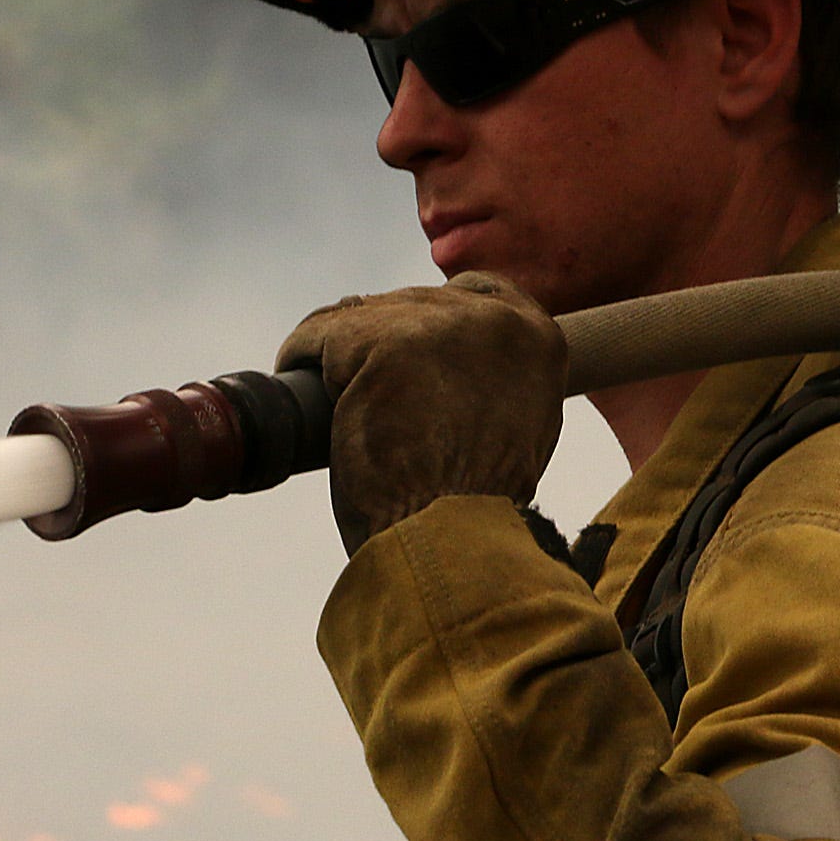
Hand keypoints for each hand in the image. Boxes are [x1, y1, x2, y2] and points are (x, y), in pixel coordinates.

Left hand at [275, 272, 566, 555]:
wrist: (452, 549)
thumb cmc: (475, 511)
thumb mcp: (516, 430)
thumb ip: (497, 383)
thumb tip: (450, 365)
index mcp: (540, 340)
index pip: (477, 292)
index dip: (432, 319)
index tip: (406, 351)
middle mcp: (497, 322)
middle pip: (415, 303)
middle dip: (382, 341)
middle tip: (360, 391)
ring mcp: (439, 328)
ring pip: (365, 315)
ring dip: (339, 351)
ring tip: (330, 394)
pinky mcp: (382, 343)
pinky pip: (321, 333)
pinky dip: (300, 357)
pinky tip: (299, 381)